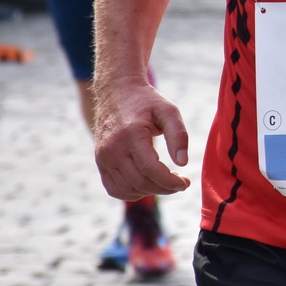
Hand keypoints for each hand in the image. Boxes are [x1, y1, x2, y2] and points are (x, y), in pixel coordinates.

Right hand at [92, 81, 191, 199]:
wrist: (117, 93)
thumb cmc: (147, 102)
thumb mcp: (169, 111)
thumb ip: (178, 135)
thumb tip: (183, 163)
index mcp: (131, 135)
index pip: (151, 169)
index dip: (170, 182)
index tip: (185, 183)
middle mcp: (113, 148)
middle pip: (140, 182)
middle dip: (164, 188)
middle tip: (180, 183)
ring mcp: (103, 157)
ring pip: (127, 190)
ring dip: (150, 192)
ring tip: (165, 181)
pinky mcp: (100, 162)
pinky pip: (114, 189)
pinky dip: (132, 193)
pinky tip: (147, 184)